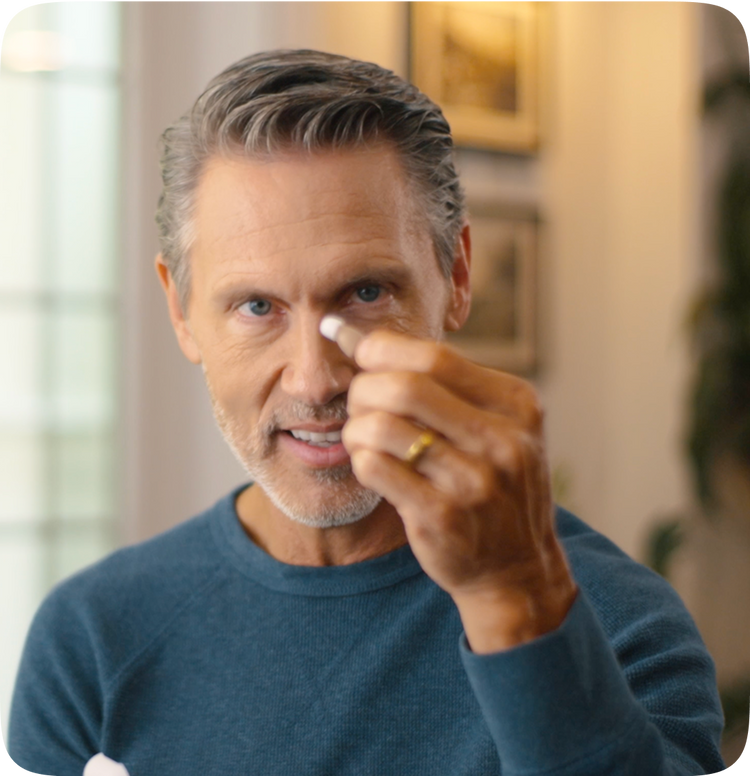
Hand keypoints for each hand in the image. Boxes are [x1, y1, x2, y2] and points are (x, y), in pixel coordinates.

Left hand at [342, 329, 577, 651]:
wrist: (517, 567)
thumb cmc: (494, 485)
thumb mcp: (498, 428)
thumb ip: (445, 386)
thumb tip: (361, 339)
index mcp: (516, 405)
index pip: (434, 357)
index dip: (382, 349)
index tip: (361, 354)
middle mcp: (502, 440)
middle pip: (404, 388)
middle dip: (363, 388)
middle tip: (357, 402)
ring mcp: (474, 482)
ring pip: (382, 427)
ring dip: (356, 427)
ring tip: (361, 436)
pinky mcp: (443, 517)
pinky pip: (375, 468)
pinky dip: (361, 459)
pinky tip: (371, 465)